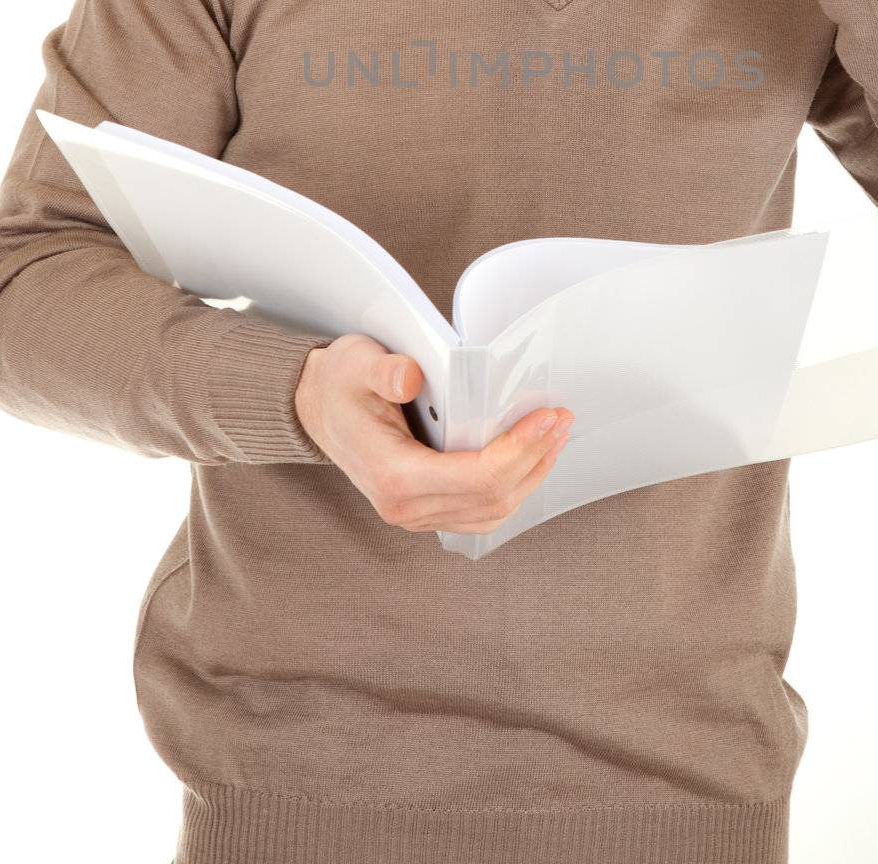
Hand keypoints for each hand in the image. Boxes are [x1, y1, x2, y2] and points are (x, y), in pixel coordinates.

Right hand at [295, 334, 573, 533]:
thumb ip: (383, 371)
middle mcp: (406, 507)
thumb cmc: (339, 384)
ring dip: (531, 474)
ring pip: (493, 512)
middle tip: (561, 419)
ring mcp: (417, 515)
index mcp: (393, 476)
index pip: (476, 477)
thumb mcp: (354, 362)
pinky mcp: (427, 510)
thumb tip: (411, 377)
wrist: (317, 408)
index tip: (546, 417)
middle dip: (535, 457)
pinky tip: (530, 456)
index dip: (519, 449)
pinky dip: (514, 486)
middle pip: (493, 498)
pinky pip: (482, 511)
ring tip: (554, 436)